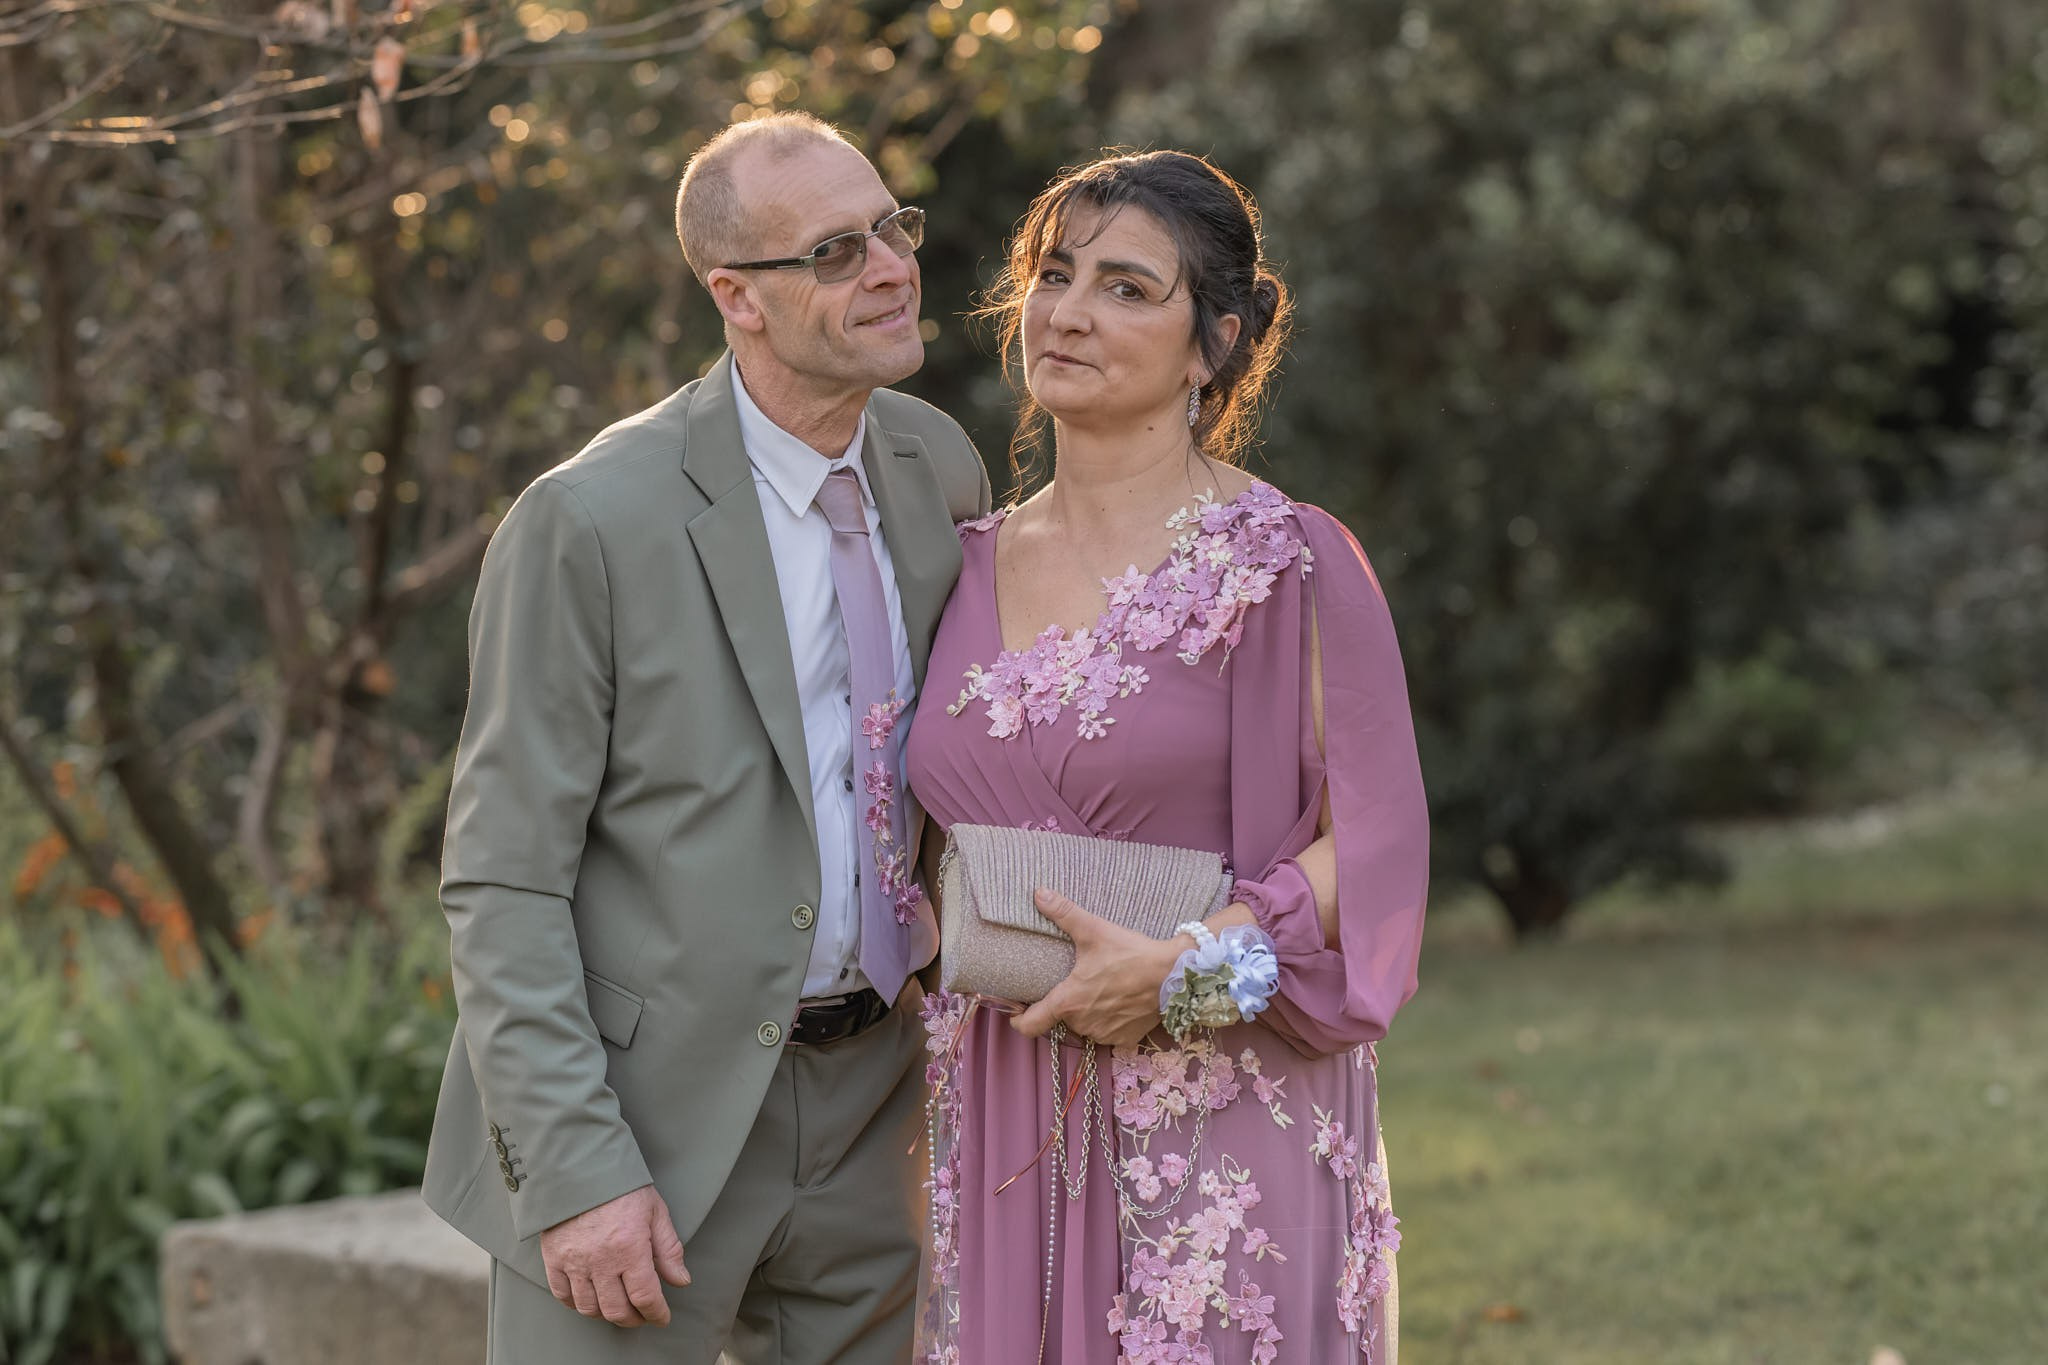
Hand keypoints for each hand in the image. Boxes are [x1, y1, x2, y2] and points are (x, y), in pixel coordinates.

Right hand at [540, 1183, 689, 1327]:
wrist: (579, 1165)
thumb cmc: (621, 1185)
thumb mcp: (655, 1212)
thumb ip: (668, 1249)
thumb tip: (680, 1280)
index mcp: (629, 1248)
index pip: (645, 1297)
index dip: (656, 1313)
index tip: (661, 1317)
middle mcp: (600, 1260)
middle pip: (617, 1310)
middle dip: (634, 1318)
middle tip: (642, 1315)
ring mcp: (574, 1261)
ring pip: (589, 1307)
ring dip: (607, 1314)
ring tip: (618, 1308)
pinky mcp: (553, 1258)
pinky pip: (562, 1295)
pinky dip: (577, 1304)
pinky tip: (590, 1299)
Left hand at [1012, 890, 1186, 1046]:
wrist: (1173, 974)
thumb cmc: (1131, 954)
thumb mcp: (1094, 930)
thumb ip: (1063, 913)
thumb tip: (1039, 893)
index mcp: (1068, 1001)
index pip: (1030, 1025)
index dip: (1019, 1020)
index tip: (1016, 1012)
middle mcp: (1083, 1024)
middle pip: (1061, 1019)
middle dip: (1065, 1004)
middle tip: (1076, 982)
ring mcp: (1105, 1034)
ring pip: (1085, 1026)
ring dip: (1087, 1012)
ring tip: (1100, 989)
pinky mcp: (1125, 1039)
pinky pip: (1108, 1032)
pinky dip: (1109, 1020)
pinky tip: (1118, 1001)